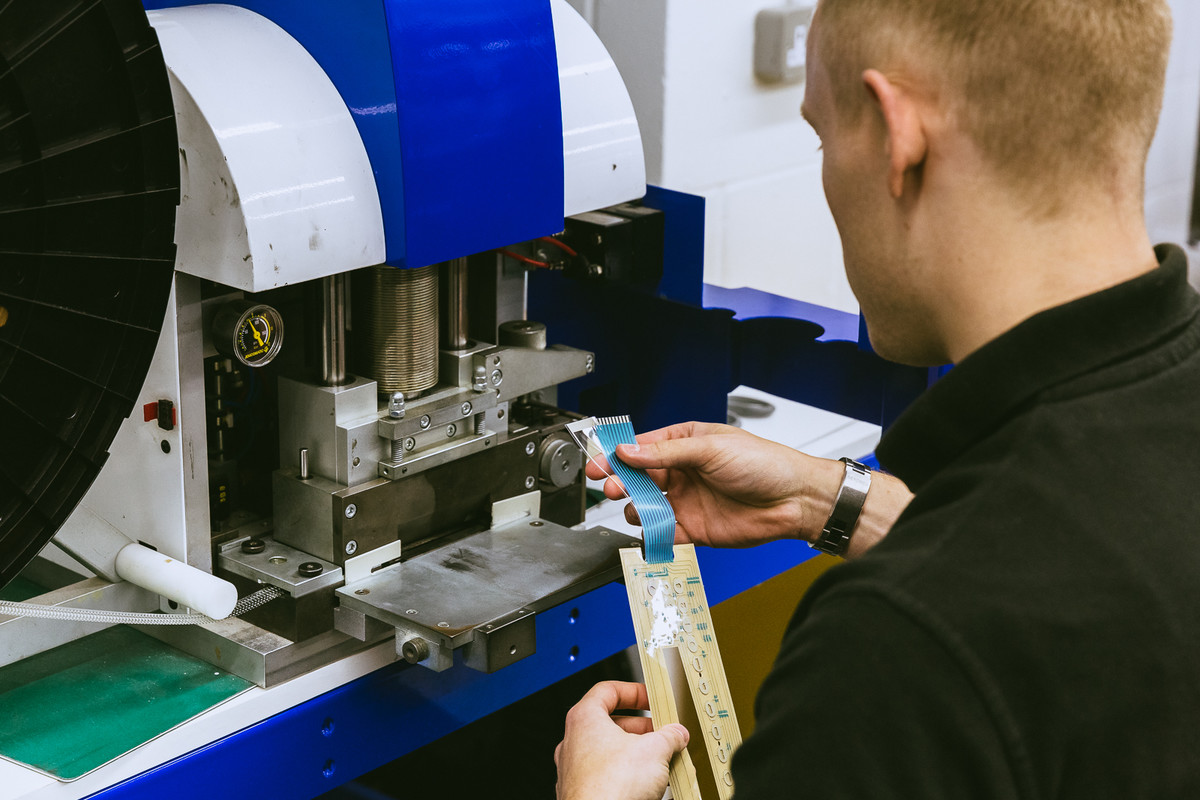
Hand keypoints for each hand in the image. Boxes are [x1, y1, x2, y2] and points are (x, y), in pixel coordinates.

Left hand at [555, 681, 688, 799]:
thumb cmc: (610, 787)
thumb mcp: (654, 750)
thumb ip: (669, 736)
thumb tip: (676, 733)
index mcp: (584, 719)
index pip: (607, 690)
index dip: (633, 691)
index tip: (652, 698)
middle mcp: (574, 742)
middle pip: (612, 724)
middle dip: (643, 728)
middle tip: (664, 733)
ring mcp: (576, 770)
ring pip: (611, 752)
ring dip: (638, 753)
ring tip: (663, 760)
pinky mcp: (583, 793)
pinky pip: (609, 776)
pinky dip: (629, 775)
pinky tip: (650, 784)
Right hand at [586, 421, 911, 555]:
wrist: (794, 500)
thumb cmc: (766, 463)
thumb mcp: (711, 449)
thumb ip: (666, 453)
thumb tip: (629, 451)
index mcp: (685, 443)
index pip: (642, 447)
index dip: (618, 455)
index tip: (599, 463)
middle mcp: (682, 472)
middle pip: (638, 478)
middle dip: (621, 482)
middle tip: (612, 488)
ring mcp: (686, 500)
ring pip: (646, 506)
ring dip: (636, 508)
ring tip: (639, 508)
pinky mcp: (693, 528)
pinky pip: (663, 533)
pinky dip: (652, 535)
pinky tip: (650, 531)